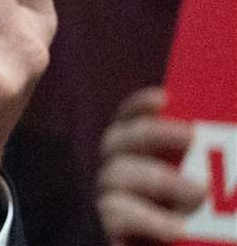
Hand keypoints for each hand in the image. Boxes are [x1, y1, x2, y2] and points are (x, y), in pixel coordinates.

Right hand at [97, 86, 201, 245]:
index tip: (166, 98)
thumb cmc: (196, 237)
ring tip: (197, 193)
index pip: (128, 124)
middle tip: (192, 136)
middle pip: (118, 142)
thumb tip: (224, 157)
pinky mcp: (104, 231)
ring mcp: (105, 206)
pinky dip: (149, 218)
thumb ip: (206, 180)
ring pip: (116, 175)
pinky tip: (176, 230)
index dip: (140, 107)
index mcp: (135, 164)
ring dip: (158, 178)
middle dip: (153, 133)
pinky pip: (115, 216)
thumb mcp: (209, 210)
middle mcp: (114, 179)